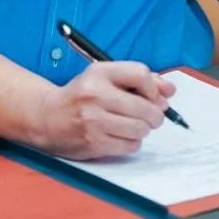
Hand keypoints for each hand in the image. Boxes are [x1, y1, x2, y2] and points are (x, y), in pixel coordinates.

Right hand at [31, 62, 175, 159]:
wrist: (48, 117)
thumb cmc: (82, 95)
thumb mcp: (105, 77)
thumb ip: (138, 80)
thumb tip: (170, 90)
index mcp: (99, 73)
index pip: (141, 75)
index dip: (154, 88)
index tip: (153, 95)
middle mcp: (95, 95)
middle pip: (145, 107)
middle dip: (155, 114)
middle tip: (150, 116)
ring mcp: (93, 120)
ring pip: (140, 128)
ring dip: (143, 129)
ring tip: (133, 125)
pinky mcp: (93, 142)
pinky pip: (130, 145)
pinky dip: (132, 142)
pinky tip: (122, 135)